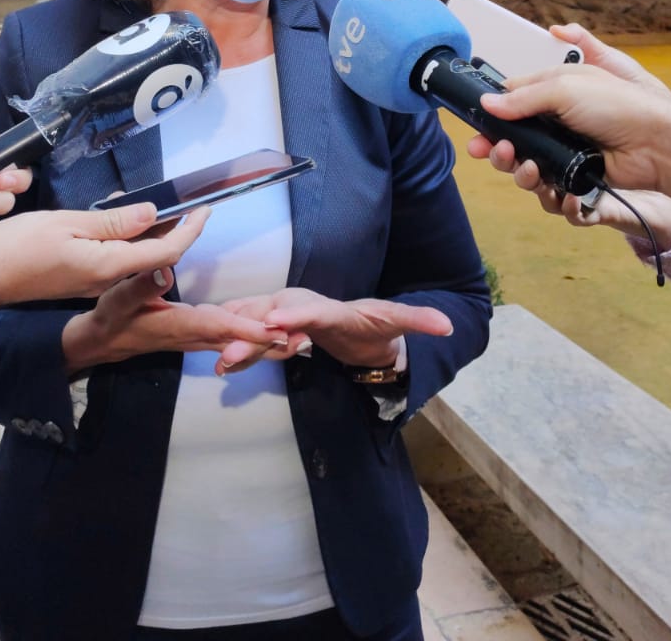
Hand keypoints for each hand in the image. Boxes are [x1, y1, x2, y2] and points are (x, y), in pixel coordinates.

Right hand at [0, 204, 210, 315]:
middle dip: (178, 233)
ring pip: (139, 261)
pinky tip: (129, 223)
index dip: (189, 231)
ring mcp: (94, 284)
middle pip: (156, 260)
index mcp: (107, 267)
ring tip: (164, 210)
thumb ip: (113, 222)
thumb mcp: (67, 224)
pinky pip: (120, 263)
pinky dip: (132, 243)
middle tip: (190, 207)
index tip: (204, 210)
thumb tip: (152, 214)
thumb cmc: (17, 247)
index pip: (164, 253)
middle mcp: (107, 281)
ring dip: (155, 237)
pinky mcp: (83, 281)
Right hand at [60, 260, 286, 373]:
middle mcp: (192, 336)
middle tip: (304, 341)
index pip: (218, 326)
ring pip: (237, 343)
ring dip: (266, 344)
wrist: (101, 343)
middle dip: (270, 342)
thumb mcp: (117, 300)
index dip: (247, 328)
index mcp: (178, 324)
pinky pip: (230, 340)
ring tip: (299, 341)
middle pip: (237, 341)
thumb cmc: (109, 319)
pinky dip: (251, 339)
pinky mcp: (196, 337)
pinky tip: (270, 337)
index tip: (275, 331)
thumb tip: (166, 273)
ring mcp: (196, 339)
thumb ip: (141, 287)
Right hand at [213, 287, 451, 373]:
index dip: (295, 317)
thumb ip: (419, 321)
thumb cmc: (378, 324)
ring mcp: (286, 317)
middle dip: (253, 332)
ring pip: (257, 327)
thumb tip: (449, 325)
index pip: (313, 311)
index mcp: (332, 307)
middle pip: (274, 318)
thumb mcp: (399, 322)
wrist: (362, 326)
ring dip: (239, 342)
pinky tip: (223, 364)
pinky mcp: (277, 331)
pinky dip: (239, 348)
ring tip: (222, 361)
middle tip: (231, 351)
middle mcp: (303, 306)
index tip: (276, 323)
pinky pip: (253, 338)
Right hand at [467, 26, 670, 238]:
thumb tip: (487, 103)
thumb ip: (524, 97)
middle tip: (486, 151)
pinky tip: (544, 182)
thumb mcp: (566, 88)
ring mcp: (565, 150)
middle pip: (513, 137)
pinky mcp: (574, 176)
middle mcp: (557, 122)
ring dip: (515, 167)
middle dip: (496, 146)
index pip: (512, 100)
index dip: (492, 113)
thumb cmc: (617, 106)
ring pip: (524, 164)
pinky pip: (546, 186)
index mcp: (554, 92)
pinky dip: (541, 186)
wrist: (653, 143)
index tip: (476, 124)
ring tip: (523, 166)